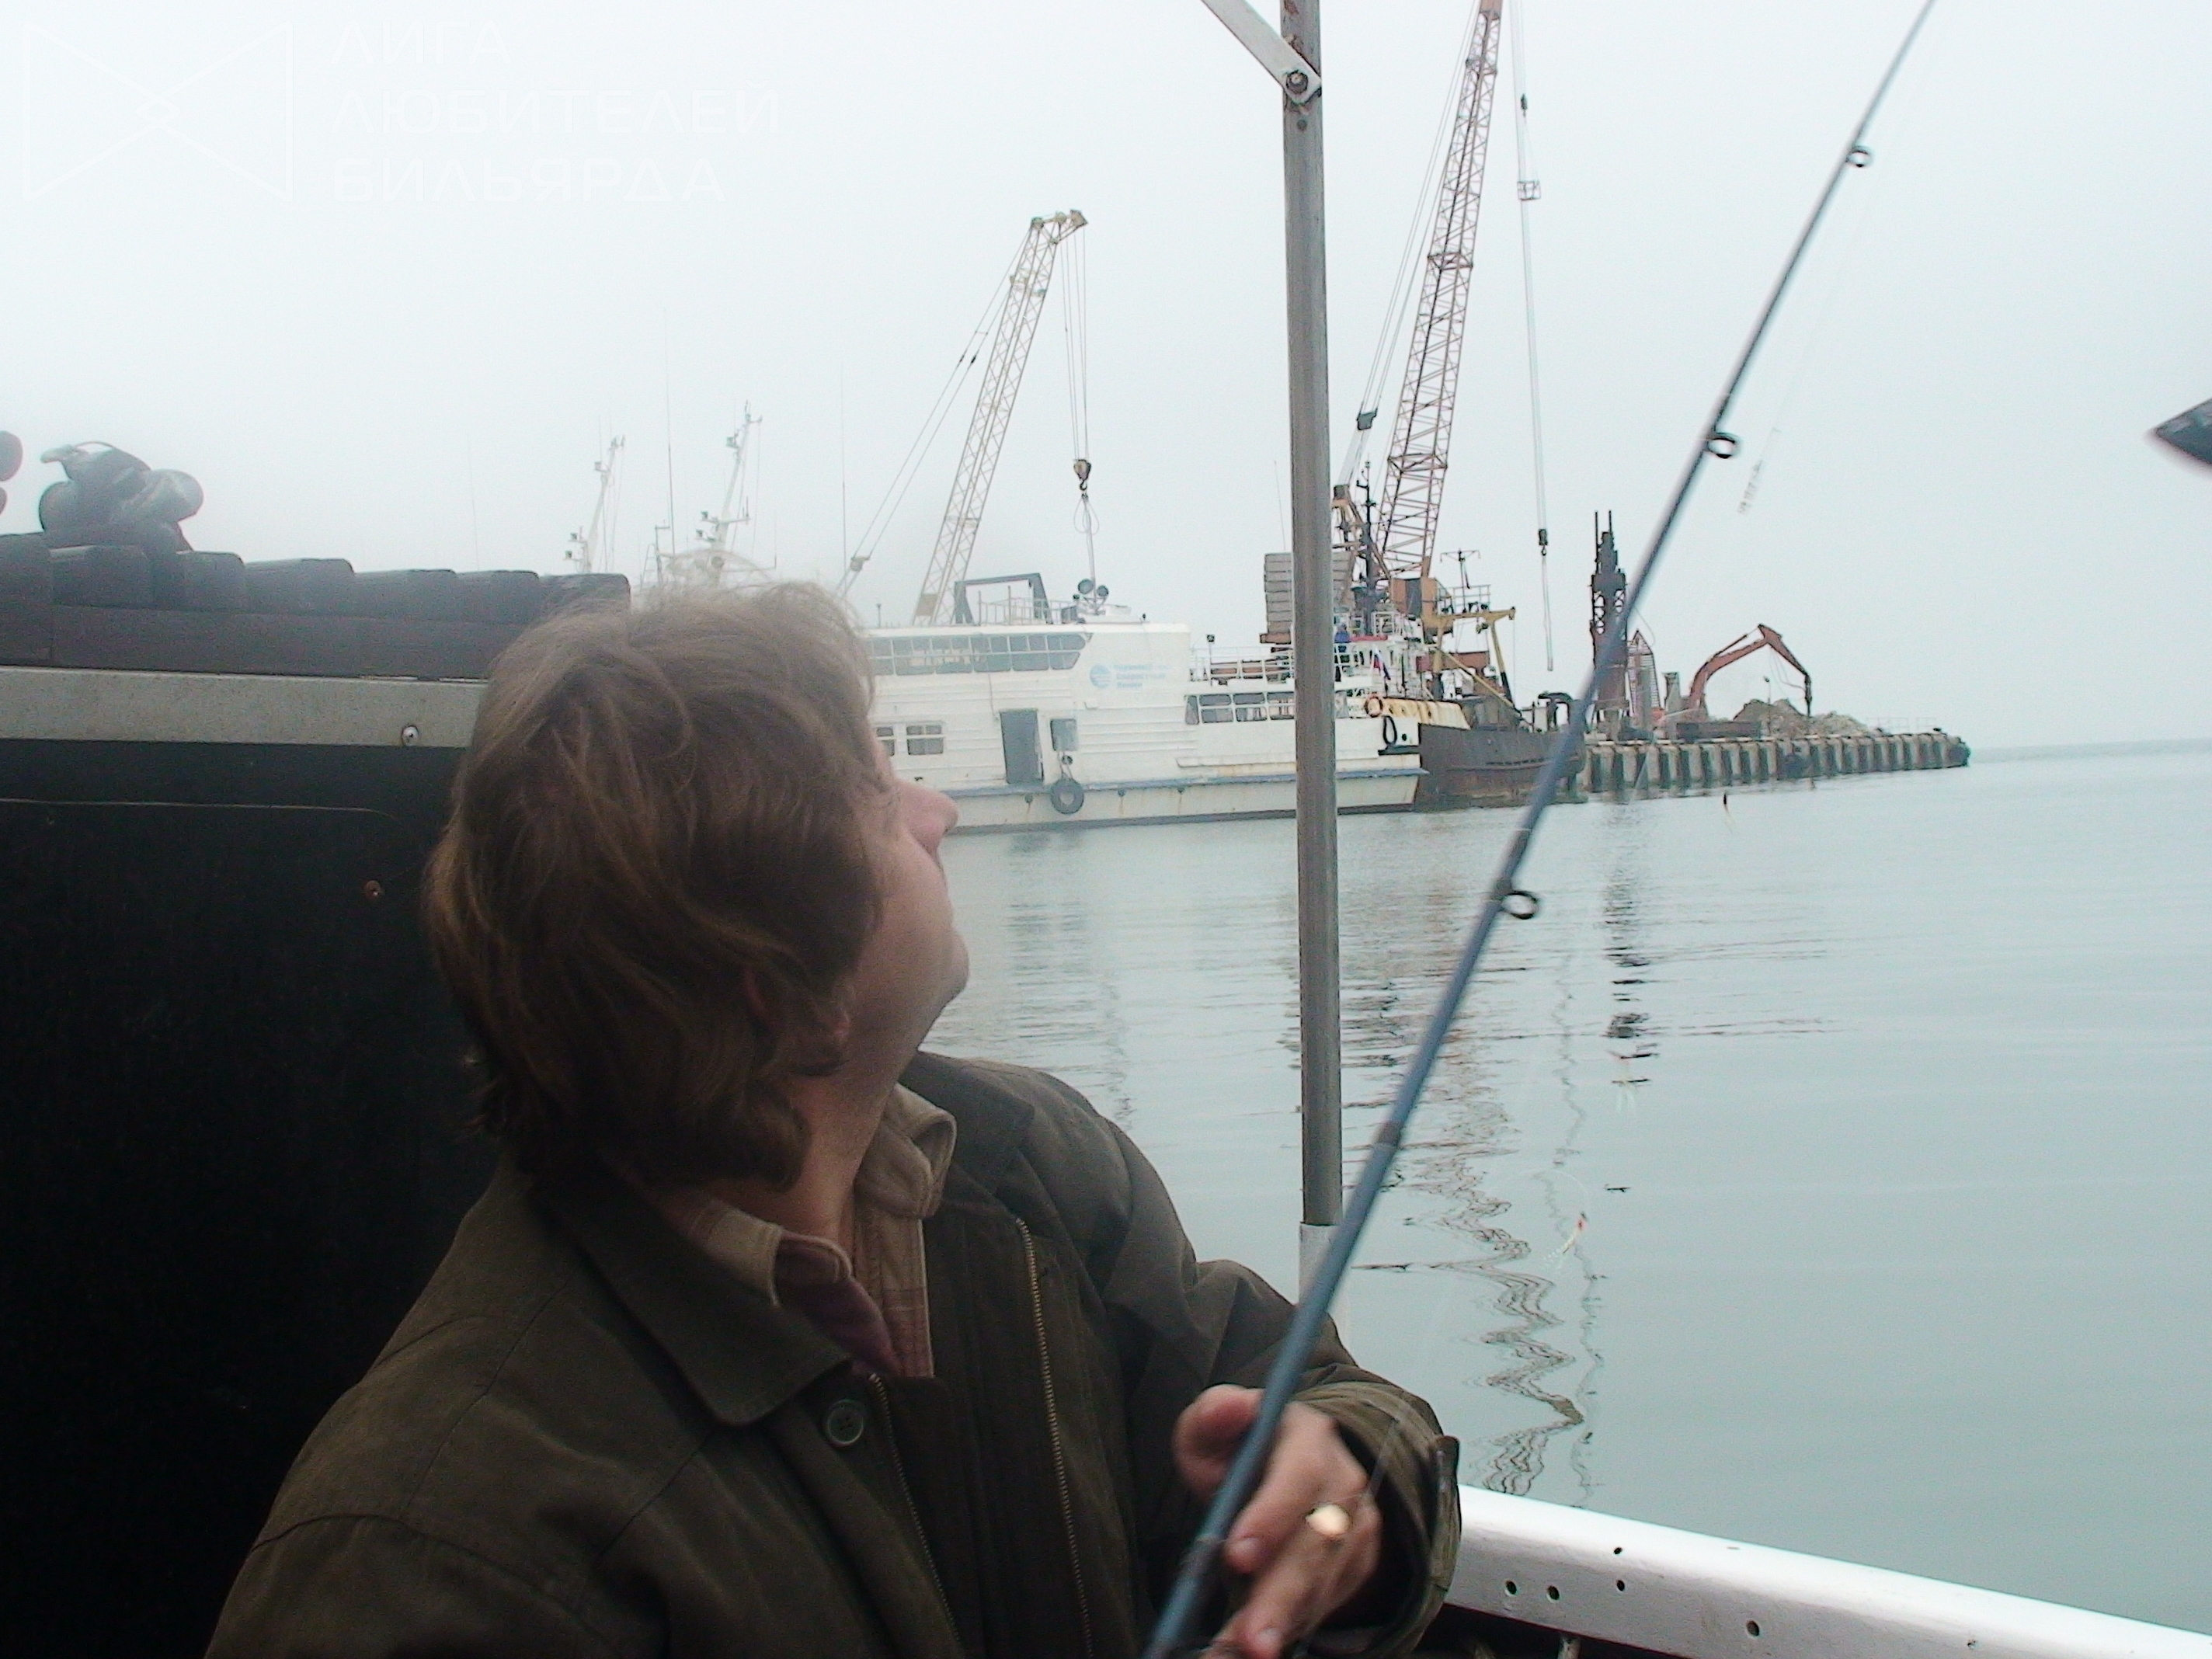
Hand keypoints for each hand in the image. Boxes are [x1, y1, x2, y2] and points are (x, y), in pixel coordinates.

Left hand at [1173, 1385, 1383, 1658]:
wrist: (1290, 1467)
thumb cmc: (1243, 1448)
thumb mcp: (1215, 1425)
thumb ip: (1214, 1415)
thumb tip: (1232, 1408)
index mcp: (1308, 1438)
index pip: (1299, 1475)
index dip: (1272, 1516)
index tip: (1238, 1556)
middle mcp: (1343, 1481)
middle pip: (1319, 1541)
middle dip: (1281, 1595)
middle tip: (1249, 1639)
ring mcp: (1358, 1526)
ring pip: (1326, 1580)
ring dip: (1287, 1620)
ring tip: (1246, 1650)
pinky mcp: (1358, 1565)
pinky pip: (1328, 1601)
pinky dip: (1294, 1627)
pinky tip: (1258, 1645)